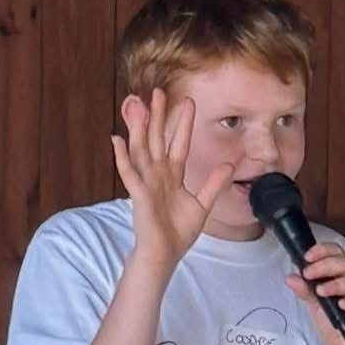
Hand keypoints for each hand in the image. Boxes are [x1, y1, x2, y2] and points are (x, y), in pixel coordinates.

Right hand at [114, 88, 232, 267]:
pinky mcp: (139, 195)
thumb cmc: (178, 230)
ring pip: (141, 149)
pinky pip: (129, 173)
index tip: (188, 102)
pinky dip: (122, 157)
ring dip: (138, 127)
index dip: (182, 123)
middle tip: (158, 91)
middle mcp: (158, 174)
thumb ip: (213, 184)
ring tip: (136, 105)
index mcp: (172, 175)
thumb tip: (228, 166)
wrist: (165, 253)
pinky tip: (116, 140)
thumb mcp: (202, 204)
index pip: (178, 143)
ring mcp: (146, 183)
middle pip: (156, 139)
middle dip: (158, 116)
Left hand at [287, 242, 344, 344]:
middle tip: (309, 274)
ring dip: (336, 284)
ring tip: (322, 291)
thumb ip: (306, 291)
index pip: (337, 253)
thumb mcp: (315, 306)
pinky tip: (342, 304)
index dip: (323, 251)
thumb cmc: (335, 326)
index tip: (308, 258)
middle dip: (325, 267)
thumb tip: (292, 278)